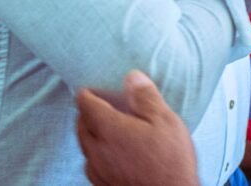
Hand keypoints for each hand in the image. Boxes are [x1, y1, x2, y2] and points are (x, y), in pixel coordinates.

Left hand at [75, 70, 196, 185]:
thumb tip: (132, 77)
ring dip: (91, 133)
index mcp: (109, 129)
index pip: (86, 105)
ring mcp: (98, 170)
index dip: (87, 93)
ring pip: (85, 146)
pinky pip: (92, 163)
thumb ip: (146, 97)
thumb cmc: (170, 161)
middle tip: (100, 104)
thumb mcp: (165, 121)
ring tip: (106, 127)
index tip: (91, 88)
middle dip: (87, 112)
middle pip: (80, 125)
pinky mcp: (103, 185)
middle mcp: (97, 150)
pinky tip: (111, 153)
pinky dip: (96, 152)